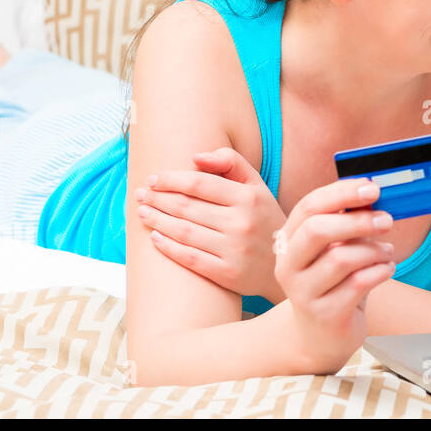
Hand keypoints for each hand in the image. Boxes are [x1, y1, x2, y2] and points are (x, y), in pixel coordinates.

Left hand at [134, 147, 288, 303]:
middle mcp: (241, 223)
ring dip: (156, 221)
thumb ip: (232, 163)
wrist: (290, 262)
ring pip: (183, 231)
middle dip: (157, 199)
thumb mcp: (258, 186)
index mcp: (249, 197)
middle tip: (140, 195)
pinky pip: (189, 258)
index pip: (199, 183)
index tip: (154, 179)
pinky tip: (155, 238)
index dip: (171, 179)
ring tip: (142, 213)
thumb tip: (196, 156)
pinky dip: (168, 247)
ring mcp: (234, 250)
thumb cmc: (266, 219)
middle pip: (186, 207)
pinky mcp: (228, 274)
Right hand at [274, 177, 395, 372]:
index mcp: (289, 240)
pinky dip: (380, 271)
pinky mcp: (325, 315)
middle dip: (357, 221)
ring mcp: (303, 293)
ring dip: (374, 250)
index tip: (373, 188)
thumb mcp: (334, 249)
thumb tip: (373, 192)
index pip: (309, 206)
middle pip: (317, 230)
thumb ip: (346, 223)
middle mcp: (288, 265)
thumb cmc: (333, 282)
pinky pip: (358, 284)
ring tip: (388, 253)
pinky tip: (387, 269)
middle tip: (387, 220)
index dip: (342, 193)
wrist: (320, 336)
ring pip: (341, 258)